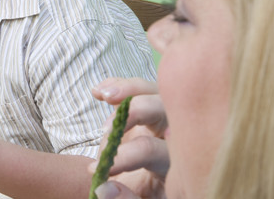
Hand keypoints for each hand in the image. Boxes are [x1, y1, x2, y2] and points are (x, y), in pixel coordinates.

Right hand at [89, 78, 168, 197]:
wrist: (161, 190)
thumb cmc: (152, 196)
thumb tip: (103, 188)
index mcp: (178, 167)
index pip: (150, 149)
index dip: (121, 155)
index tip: (95, 168)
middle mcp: (178, 138)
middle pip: (163, 109)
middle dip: (133, 112)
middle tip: (105, 129)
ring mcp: (169, 119)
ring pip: (156, 91)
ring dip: (128, 89)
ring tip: (103, 94)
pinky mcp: (157, 109)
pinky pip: (145, 88)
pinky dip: (121, 85)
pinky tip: (99, 92)